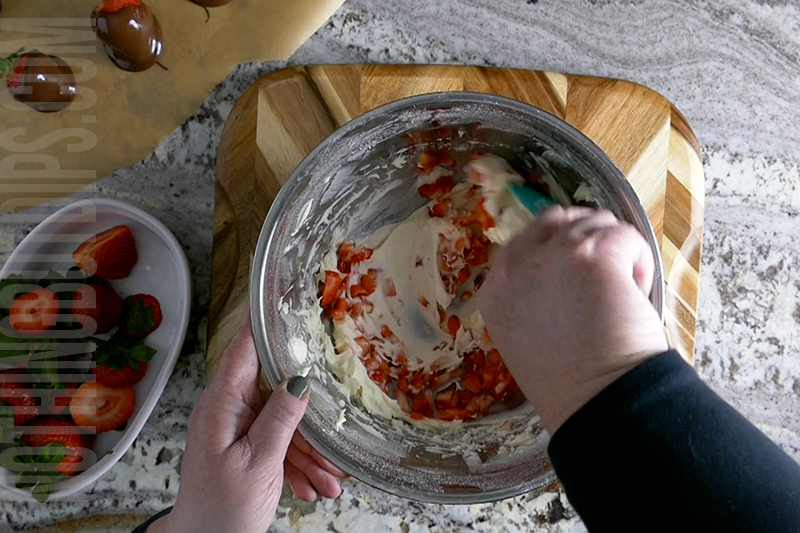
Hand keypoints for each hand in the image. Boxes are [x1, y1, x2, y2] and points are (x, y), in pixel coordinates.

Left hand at [149, 309, 345, 532]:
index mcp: (223, 403)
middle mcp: (229, 407)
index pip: (244, 347)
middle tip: (337, 423)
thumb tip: (300, 380)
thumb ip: (281, 419)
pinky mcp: (247, 444)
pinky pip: (281, 442)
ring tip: (331, 477)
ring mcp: (238, 426)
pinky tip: (315, 484)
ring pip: (285, 420)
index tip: (285, 290)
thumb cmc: (221, 510)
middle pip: (277, 387)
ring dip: (309, 449)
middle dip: (309, 413)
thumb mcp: (259, 464)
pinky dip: (299, 462)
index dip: (264, 318)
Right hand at [478, 207, 667, 433]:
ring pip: (597, 223)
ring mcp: (552, 255)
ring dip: (617, 253)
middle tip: (607, 279)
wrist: (596, 402)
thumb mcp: (524, 333)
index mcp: (494, 288)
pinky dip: (639, 260)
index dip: (563, 249)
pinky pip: (626, 236)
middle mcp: (515, 265)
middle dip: (589, 240)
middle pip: (560, 220)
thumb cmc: (567, 382)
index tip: (583, 274)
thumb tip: (565, 268)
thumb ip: (530, 294)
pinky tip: (637, 292)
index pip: (529, 238)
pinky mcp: (592, 254)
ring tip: (622, 296)